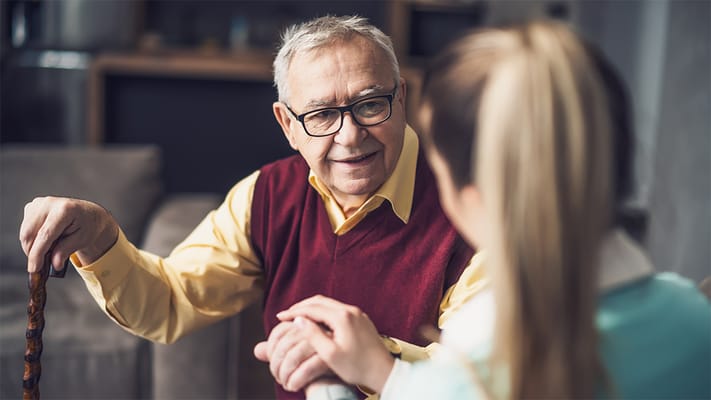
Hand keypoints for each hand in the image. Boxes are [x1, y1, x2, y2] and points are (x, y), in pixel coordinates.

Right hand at [20, 196, 118, 272]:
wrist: (88, 214)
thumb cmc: (87, 226)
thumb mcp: (82, 240)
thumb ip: (66, 251)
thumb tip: (54, 264)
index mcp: (65, 209)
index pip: (45, 235)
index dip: (37, 254)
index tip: (34, 269)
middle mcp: (49, 203)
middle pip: (30, 234)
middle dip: (33, 252)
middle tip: (43, 264)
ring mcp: (38, 203)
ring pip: (25, 233)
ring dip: (32, 247)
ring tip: (50, 249)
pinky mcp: (32, 207)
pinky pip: (25, 229)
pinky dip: (32, 239)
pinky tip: (46, 241)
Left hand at [253, 320, 330, 391]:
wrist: (341, 379)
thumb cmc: (317, 366)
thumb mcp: (296, 357)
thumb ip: (277, 352)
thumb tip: (258, 350)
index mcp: (306, 323)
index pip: (279, 331)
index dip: (271, 350)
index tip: (273, 365)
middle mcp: (315, 328)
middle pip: (284, 344)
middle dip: (276, 365)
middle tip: (278, 378)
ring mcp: (324, 341)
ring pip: (293, 356)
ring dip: (284, 374)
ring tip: (285, 384)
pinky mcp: (330, 357)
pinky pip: (306, 368)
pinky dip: (295, 380)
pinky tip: (293, 387)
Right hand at [277, 295, 394, 392]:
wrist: (383, 371)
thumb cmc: (357, 367)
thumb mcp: (330, 354)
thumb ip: (313, 335)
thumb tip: (299, 320)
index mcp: (342, 317)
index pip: (312, 308)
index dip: (294, 312)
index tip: (279, 317)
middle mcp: (350, 310)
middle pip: (320, 301)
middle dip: (301, 306)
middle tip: (286, 314)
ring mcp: (357, 314)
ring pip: (329, 304)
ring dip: (312, 308)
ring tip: (298, 317)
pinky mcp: (361, 319)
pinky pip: (337, 309)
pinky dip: (323, 312)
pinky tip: (317, 322)